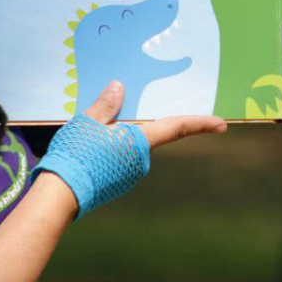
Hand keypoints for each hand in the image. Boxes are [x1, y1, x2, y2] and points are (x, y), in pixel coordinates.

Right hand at [35, 81, 225, 219]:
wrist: (60, 195)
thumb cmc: (77, 154)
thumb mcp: (88, 121)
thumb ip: (106, 104)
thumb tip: (119, 86)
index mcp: (140, 140)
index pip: (177, 127)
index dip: (201, 124)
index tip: (221, 124)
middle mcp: (141, 159)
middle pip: (145, 135)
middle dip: (132, 126)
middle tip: (106, 120)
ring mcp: (130, 175)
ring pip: (129, 148)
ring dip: (116, 140)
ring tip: (87, 137)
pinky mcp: (117, 184)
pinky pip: (119, 160)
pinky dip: (110, 152)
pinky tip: (88, 150)